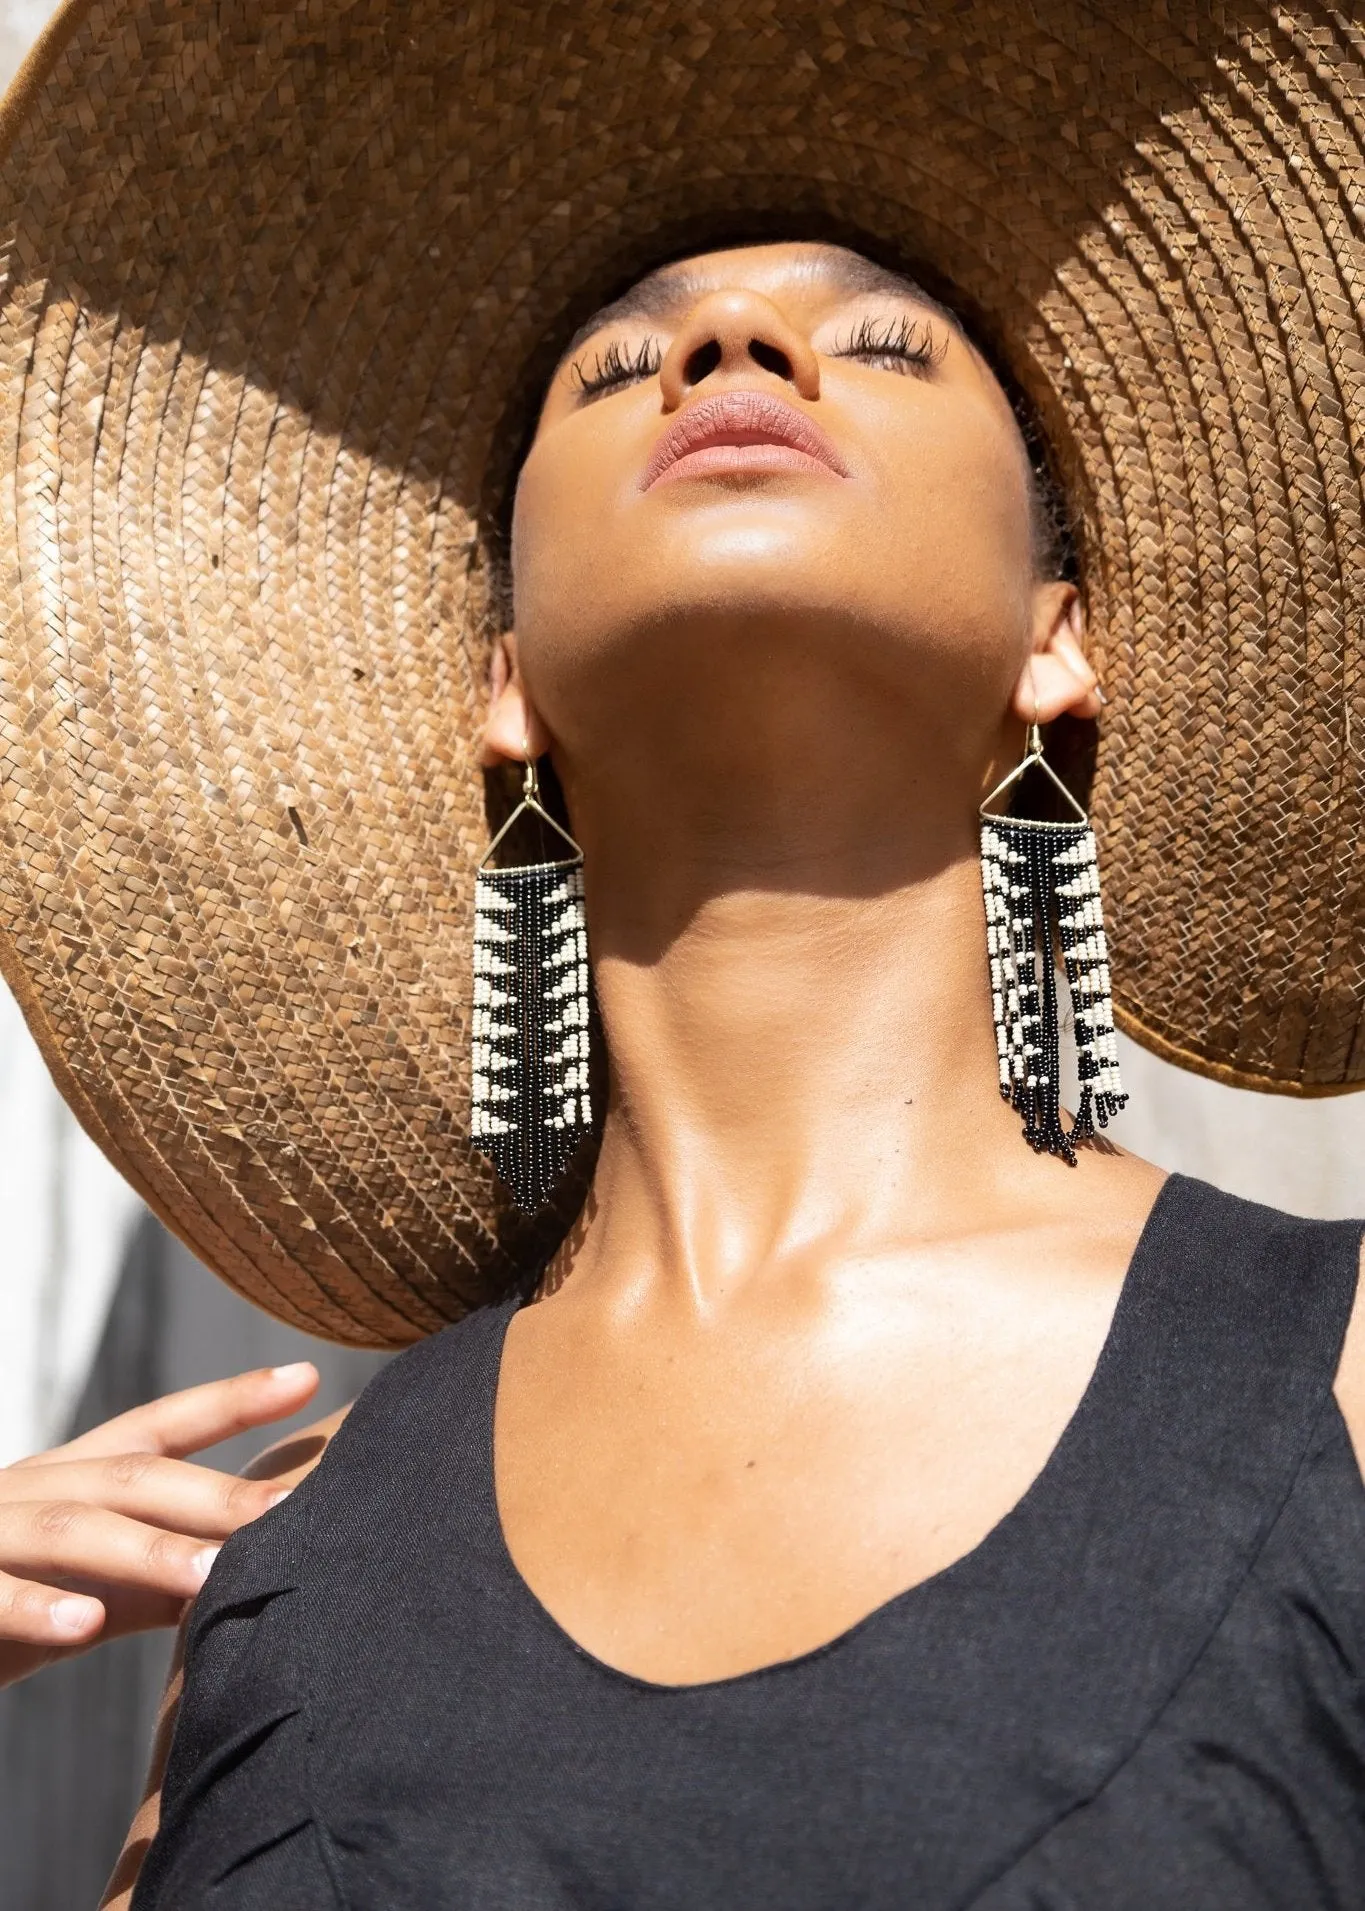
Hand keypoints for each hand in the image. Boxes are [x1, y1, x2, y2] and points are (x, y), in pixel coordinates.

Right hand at [0, 1362, 318, 1686]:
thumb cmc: (4, 1597)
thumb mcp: (87, 1581)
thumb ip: (158, 1576)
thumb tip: (256, 1571)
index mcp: (73, 1475)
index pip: (161, 1427)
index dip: (232, 1401)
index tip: (308, 1377)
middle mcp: (33, 1486)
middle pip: (131, 1475)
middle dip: (211, 1493)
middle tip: (288, 1512)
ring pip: (70, 1527)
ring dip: (143, 1550)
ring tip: (210, 1575)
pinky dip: (37, 1606)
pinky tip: (85, 1623)